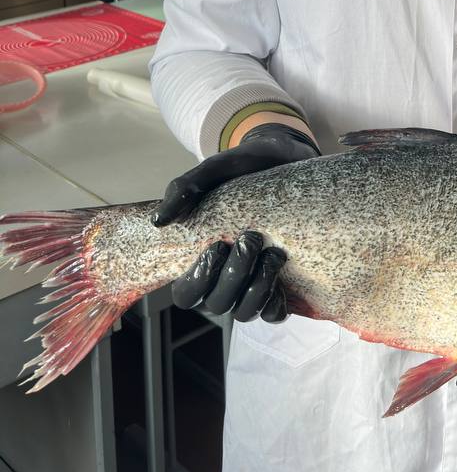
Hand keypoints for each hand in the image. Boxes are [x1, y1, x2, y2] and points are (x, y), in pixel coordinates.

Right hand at [153, 123, 318, 321]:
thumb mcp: (213, 171)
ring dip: (257, 287)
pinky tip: (282, 274)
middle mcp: (224, 279)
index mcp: (200, 260)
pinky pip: (274, 313)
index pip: (186, 294)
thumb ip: (184, 189)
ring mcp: (251, 285)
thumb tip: (159, 220)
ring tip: (272, 254)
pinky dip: (276, 301)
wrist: (283, 158)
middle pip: (217, 304)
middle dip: (235, 275)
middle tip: (251, 239)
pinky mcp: (280, 284)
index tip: (216, 247)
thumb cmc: (241, 169)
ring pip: (245, 312)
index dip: (198, 280)